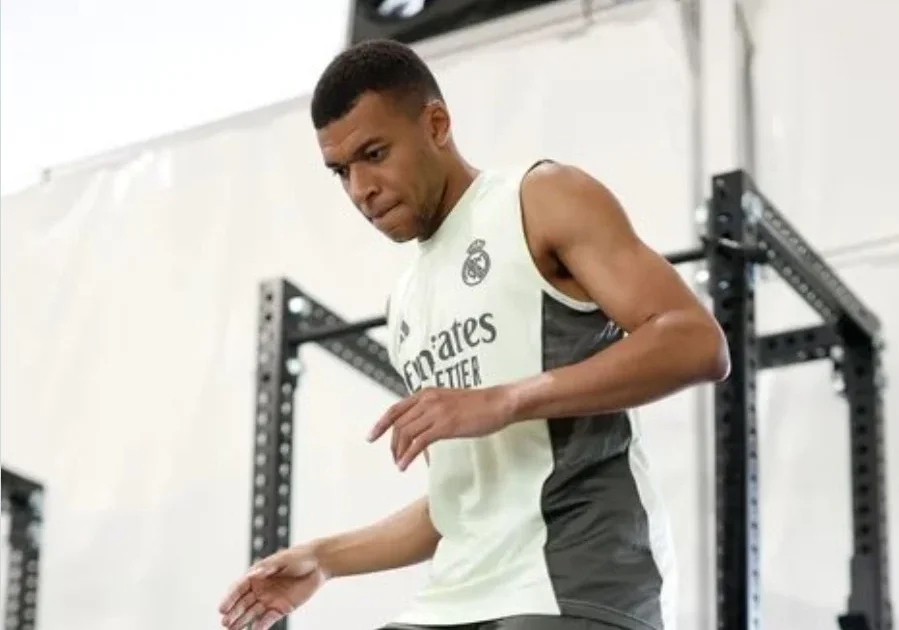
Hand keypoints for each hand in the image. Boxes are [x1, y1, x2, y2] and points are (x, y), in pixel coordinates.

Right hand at [218, 545, 326, 629]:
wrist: (319, 564)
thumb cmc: (299, 557)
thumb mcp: (283, 559)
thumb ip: (269, 568)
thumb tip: (254, 574)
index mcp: (257, 574)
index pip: (239, 588)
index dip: (230, 598)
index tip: (222, 609)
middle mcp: (260, 588)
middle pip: (243, 603)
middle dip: (234, 613)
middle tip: (225, 623)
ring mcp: (269, 599)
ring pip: (252, 613)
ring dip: (242, 621)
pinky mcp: (281, 608)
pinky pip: (268, 619)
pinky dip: (261, 625)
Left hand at [368, 386, 513, 470]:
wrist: (499, 403)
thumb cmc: (479, 405)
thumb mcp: (450, 401)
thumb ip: (433, 409)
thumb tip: (422, 425)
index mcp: (427, 393)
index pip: (396, 408)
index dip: (381, 423)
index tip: (372, 436)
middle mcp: (427, 400)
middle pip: (398, 423)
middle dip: (392, 442)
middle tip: (393, 457)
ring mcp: (435, 412)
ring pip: (406, 433)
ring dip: (399, 451)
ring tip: (399, 464)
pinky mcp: (444, 425)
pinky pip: (418, 442)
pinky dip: (408, 455)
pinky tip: (405, 465)